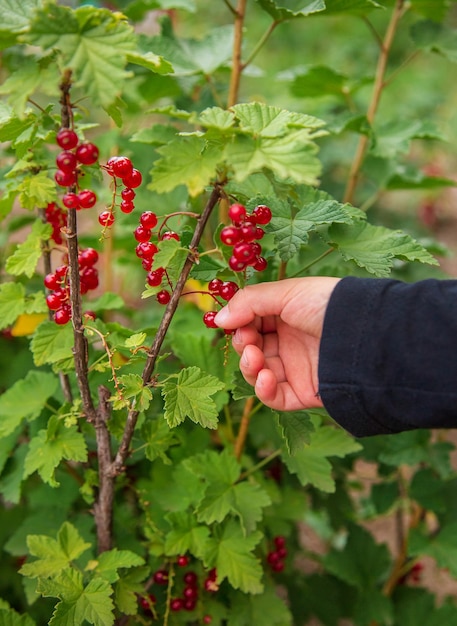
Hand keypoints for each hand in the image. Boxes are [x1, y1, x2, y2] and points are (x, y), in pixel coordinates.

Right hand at [214, 277, 339, 411]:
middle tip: (247, 340)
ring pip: (258, 373)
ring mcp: (296, 368)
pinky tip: (264, 378)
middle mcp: (291, 341)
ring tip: (254, 357)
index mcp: (287, 315)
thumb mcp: (286, 293)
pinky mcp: (303, 392)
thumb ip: (249, 303)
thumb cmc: (326, 304)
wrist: (363, 332)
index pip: (252, 322)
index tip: (231, 321)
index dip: (240, 323)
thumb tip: (219, 319)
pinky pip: (275, 397)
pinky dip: (263, 390)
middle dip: (243, 344)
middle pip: (252, 348)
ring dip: (249, 366)